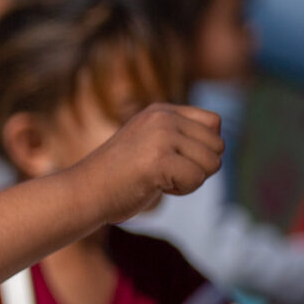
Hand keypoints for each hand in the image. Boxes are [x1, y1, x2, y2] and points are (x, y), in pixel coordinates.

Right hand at [65, 101, 223, 220]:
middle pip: (218, 146)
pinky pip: (196, 179)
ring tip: (156, 179)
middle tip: (163, 173)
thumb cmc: (117, 177)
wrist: (82, 193)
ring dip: (189, 180)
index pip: (214, 123)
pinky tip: (154, 186)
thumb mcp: (149, 144)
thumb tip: (222, 144)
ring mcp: (161, 135)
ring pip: (212, 163)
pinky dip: (180, 190)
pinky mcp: (159, 158)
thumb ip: (179, 137)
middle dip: (197, 167)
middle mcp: (163, 117)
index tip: (171, 160)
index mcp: (160, 110)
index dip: (201, 149)